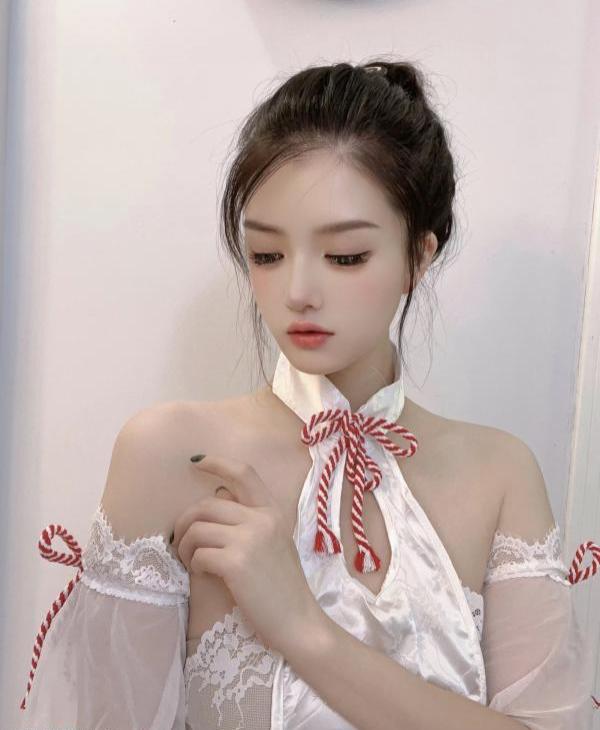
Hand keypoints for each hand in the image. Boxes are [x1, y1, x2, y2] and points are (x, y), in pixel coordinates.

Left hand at [171, 454, 324, 656]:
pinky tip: (202, 573)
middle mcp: (262, 519)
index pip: (243, 474)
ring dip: (185, 545)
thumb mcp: (275, 542)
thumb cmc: (283, 586)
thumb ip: (252, 521)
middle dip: (185, 520)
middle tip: (181, 540)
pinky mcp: (236, 562)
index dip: (217, 463)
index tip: (196, 461)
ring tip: (190, 560)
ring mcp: (250, 539)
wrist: (298, 622)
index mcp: (273, 512)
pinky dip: (194, 563)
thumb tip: (217, 498)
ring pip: (197, 528)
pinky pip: (199, 553)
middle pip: (207, 504)